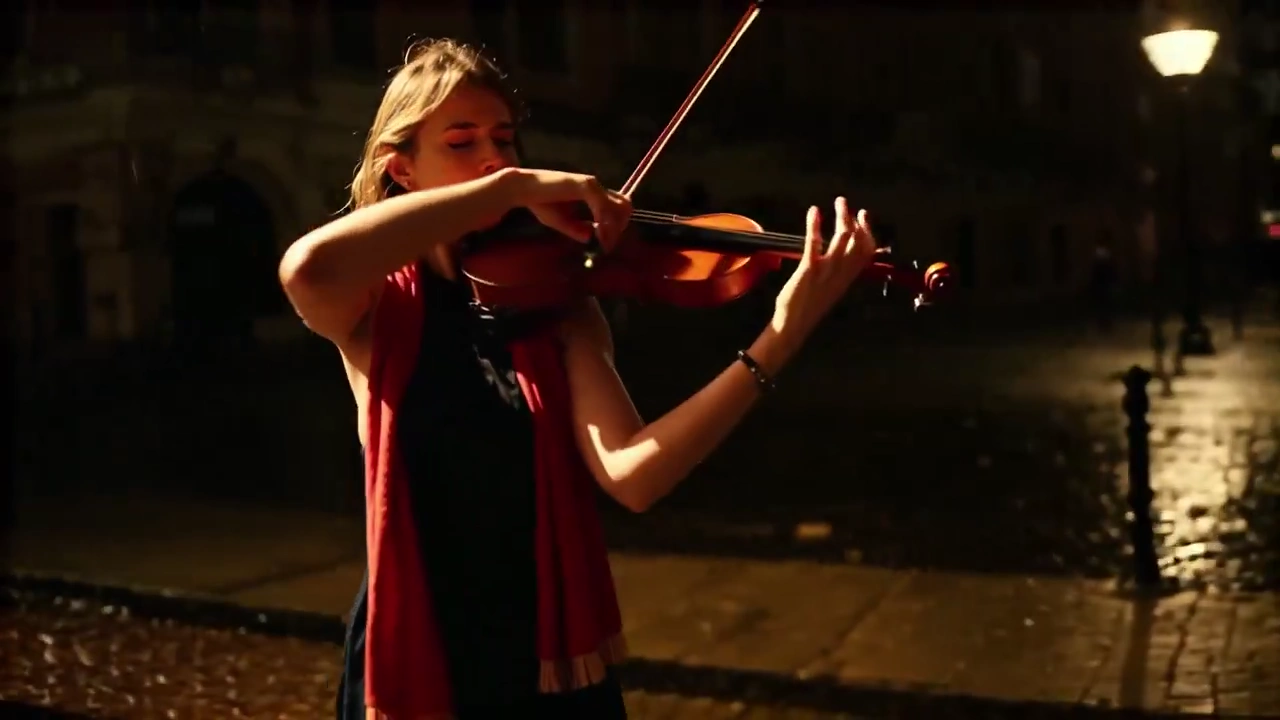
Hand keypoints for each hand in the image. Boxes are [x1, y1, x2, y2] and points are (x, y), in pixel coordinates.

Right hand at [505, 168, 631, 250]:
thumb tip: (592, 239)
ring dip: (612, 228)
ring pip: (617, 207)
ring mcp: (591, 184)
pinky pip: (602, 207)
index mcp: (592, 192)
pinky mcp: (583, 186)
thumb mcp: (563, 222)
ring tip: (601, 243)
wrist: (522, 188)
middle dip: (619, 228)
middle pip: (625, 206)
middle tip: (605, 245)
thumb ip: (578, 229)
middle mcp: (595, 186)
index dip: (616, 226)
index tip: (605, 243)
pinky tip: (596, 235)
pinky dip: (603, 223)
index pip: (618, 206)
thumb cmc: (540, 202)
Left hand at [769, 196, 877, 350]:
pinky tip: (814, 211)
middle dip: (854, 219)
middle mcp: (841, 274)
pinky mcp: (809, 271)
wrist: (793, 326)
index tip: (863, 216)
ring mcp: (826, 272)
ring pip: (842, 239)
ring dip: (841, 216)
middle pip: (857, 241)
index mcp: (848, 278)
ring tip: (838, 202)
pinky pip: (815, 244)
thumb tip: (840, 256)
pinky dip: (814, 224)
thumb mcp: (830, 289)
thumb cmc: (808, 307)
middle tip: (845, 203)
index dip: (868, 231)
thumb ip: (839, 273)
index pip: (867, 251)